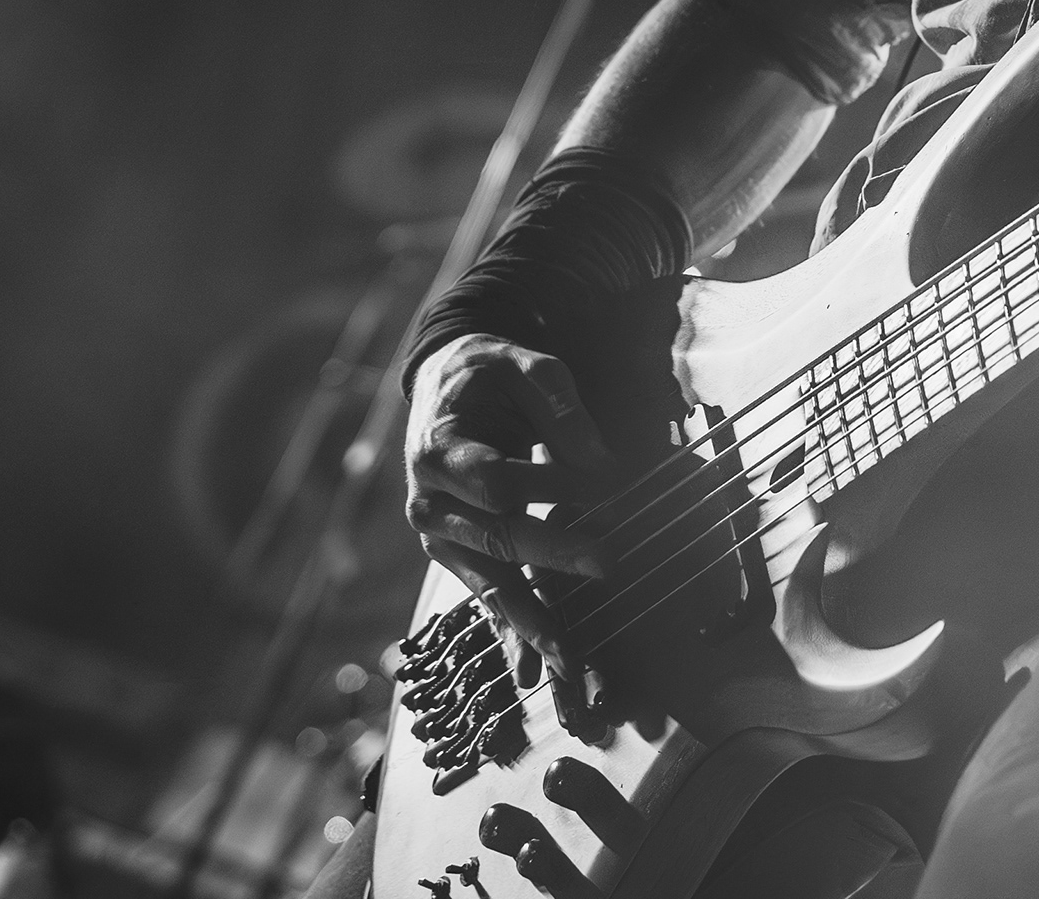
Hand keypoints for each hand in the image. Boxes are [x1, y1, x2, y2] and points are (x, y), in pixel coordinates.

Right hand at [401, 332, 624, 683]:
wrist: (443, 390)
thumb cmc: (487, 374)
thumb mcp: (520, 365)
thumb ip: (559, 406)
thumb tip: (601, 462)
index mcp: (436, 451)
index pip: (497, 479)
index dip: (553, 481)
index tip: (609, 482)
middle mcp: (429, 502)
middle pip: (496, 536)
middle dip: (555, 553)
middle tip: (609, 562)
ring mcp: (441, 538)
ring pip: (491, 584)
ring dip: (532, 623)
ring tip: (570, 660)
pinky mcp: (459, 557)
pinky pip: (490, 598)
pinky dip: (514, 635)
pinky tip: (537, 673)